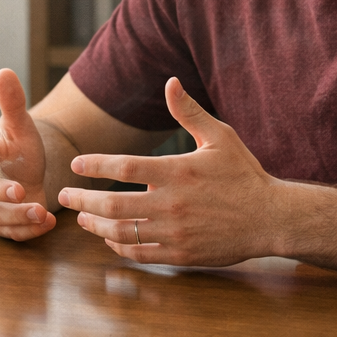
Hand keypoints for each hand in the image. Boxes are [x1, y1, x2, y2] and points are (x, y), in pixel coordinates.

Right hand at [0, 68, 57, 239]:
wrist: (30, 174)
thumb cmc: (18, 148)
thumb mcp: (20, 126)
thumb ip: (12, 102)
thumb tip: (4, 71)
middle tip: (20, 191)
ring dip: (18, 216)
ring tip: (41, 210)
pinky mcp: (2, 226)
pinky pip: (11, 233)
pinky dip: (29, 231)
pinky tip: (48, 221)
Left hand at [58, 77, 286, 264]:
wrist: (272, 218)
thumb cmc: (244, 174)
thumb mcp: (220, 137)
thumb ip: (189, 112)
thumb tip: (170, 81)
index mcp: (179, 171)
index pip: (124, 166)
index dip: (95, 165)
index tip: (76, 164)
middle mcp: (173, 203)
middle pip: (113, 203)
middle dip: (82, 199)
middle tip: (63, 195)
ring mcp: (176, 232)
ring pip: (121, 232)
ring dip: (95, 225)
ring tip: (81, 217)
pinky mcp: (181, 254)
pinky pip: (140, 253)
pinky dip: (119, 246)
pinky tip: (109, 238)